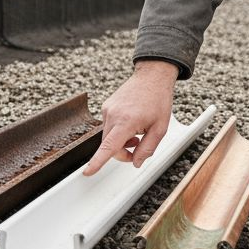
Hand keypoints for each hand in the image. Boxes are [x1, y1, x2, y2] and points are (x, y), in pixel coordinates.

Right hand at [83, 59, 177, 175]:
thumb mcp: (160, 128)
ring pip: (108, 136)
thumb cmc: (158, 99)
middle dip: (122, 152)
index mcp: (127, 121)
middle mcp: (113, 114)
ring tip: (137, 131)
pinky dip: (118, 130)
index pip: (109, 146)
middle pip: (109, 145)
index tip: (88, 171)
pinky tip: (131, 122)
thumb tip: (136, 162)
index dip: (98, 161)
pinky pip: (109, 126)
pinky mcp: (106, 106)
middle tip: (138, 146)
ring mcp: (108, 109)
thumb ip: (147, 149)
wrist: (152, 77)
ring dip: (121, 140)